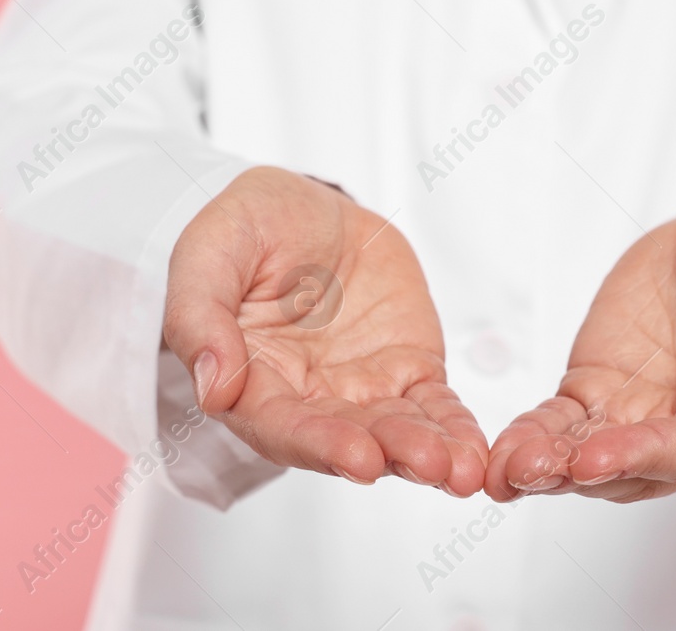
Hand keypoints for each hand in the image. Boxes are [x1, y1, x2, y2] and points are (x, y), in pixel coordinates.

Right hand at [164, 166, 486, 494]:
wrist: (307, 207)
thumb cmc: (247, 230)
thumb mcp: (209, 252)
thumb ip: (200, 317)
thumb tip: (213, 388)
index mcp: (250, 381)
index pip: (281, 426)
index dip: (320, 444)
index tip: (359, 459)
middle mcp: (306, 398)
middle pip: (346, 437)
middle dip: (390, 453)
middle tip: (430, 463)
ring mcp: (360, 389)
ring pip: (395, 431)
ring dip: (429, 452)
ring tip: (461, 467)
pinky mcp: (405, 371)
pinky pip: (433, 406)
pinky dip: (455, 428)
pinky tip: (475, 451)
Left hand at [485, 198, 675, 502]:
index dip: (646, 456)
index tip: (600, 458)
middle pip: (636, 467)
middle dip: (584, 472)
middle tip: (535, 472)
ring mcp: (639, 411)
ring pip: (591, 455)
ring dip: (550, 467)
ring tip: (507, 470)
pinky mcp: (598, 389)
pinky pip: (562, 423)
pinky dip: (532, 437)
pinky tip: (502, 451)